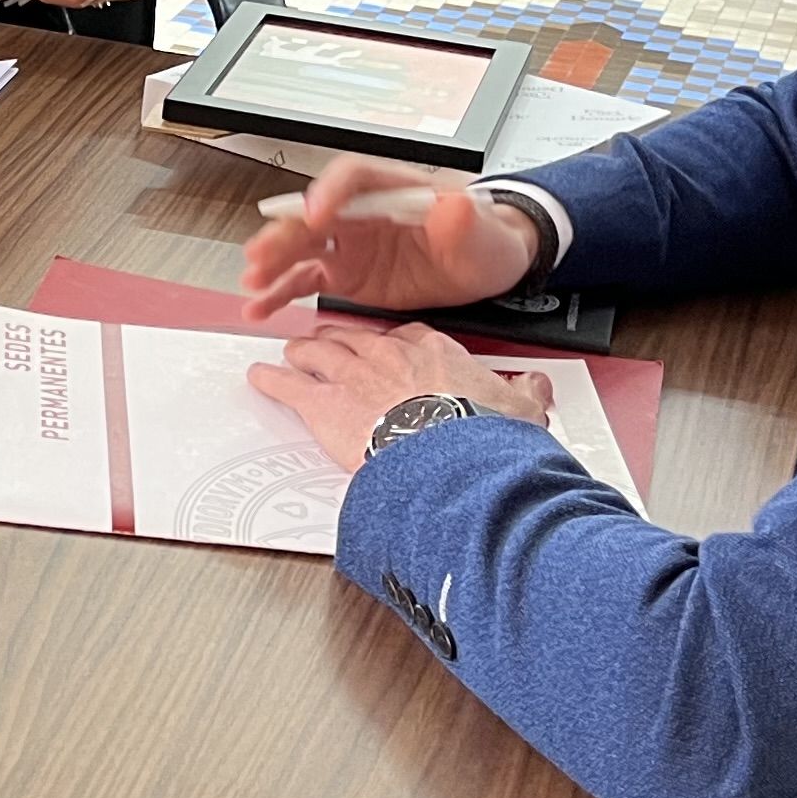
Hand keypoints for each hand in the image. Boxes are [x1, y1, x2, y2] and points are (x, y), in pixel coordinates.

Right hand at [236, 156, 542, 323]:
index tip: (317, 214)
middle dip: (285, 234)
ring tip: (252, 282)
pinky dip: (280, 293)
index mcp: (392, 188)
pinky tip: (260, 306)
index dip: (331, 192)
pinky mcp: (345, 275)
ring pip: (301, 248)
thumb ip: (465, 218)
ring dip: (273, 263)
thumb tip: (452, 204)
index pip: (352, 177)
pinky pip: (304, 281)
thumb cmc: (482, 238)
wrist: (484, 268)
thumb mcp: (482, 229)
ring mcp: (349, 244)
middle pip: (313, 213)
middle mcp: (362, 212)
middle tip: (262, 254)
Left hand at [248, 318, 556, 470]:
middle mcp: (388, 357)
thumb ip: (525, 393)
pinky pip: (287, 385)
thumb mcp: (521, 409)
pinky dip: (270, 380)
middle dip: (341, 342)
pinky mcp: (323, 405)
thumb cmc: (483, 437)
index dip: (392, 345)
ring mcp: (352, 376)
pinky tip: (260, 377)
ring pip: (318, 353)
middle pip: (356, 340)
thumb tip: (536, 387)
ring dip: (303, 353)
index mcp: (434, 354)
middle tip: (330, 345)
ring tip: (292, 353)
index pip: (407, 338)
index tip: (389, 350)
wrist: (450, 459)